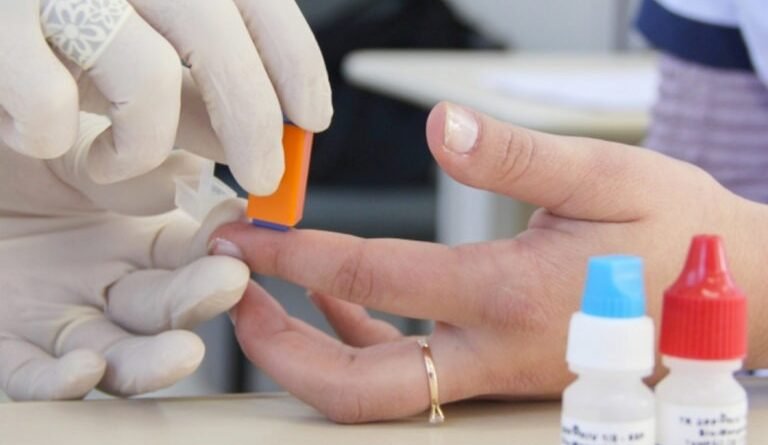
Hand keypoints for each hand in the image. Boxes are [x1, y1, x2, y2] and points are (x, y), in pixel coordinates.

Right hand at [0, 0, 331, 193]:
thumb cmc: (50, 51)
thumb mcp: (138, 67)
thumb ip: (199, 93)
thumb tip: (262, 129)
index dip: (295, 60)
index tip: (312, 118)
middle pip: (215, 34)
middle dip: (252, 120)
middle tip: (263, 177)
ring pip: (144, 72)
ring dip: (142, 143)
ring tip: (114, 162)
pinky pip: (48, 100)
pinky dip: (50, 137)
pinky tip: (37, 133)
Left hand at [0, 114, 249, 400]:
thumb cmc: (13, 142)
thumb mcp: (76, 144)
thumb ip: (139, 161)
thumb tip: (212, 165)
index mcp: (135, 238)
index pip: (192, 252)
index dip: (220, 243)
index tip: (244, 225)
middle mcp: (107, 284)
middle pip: (165, 307)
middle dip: (201, 299)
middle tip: (229, 282)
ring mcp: (58, 318)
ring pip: (117, 355)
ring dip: (153, 362)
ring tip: (183, 354)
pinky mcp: (4, 342)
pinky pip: (32, 374)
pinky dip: (61, 381)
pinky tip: (85, 369)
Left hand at [211, 102, 767, 422]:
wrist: (731, 296)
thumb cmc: (675, 234)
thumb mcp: (604, 176)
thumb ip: (513, 156)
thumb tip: (439, 125)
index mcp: (512, 295)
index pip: (375, 279)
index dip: (295, 258)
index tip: (244, 238)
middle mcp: (494, 351)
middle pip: (360, 387)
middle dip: (280, 350)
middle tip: (231, 298)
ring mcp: (495, 373)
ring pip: (381, 391)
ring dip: (311, 350)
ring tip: (267, 299)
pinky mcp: (499, 371)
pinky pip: (412, 371)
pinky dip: (363, 339)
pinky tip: (343, 304)